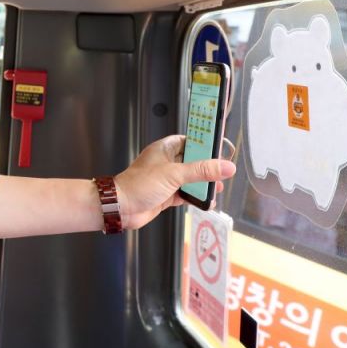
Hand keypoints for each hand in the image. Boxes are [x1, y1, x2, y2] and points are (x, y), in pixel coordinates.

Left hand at [114, 135, 235, 229]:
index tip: (220, 147)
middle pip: (192, 161)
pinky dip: (196, 198)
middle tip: (222, 171)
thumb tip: (225, 166)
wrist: (121, 207)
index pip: (189, 140)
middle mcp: (165, 162)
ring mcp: (166, 179)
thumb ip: (201, 170)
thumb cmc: (138, 184)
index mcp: (164, 149)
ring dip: (203, 184)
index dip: (204, 143)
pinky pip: (186, 194)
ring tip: (218, 188)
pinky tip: (206, 202)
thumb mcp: (174, 174)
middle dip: (208, 167)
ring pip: (190, 179)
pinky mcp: (166, 194)